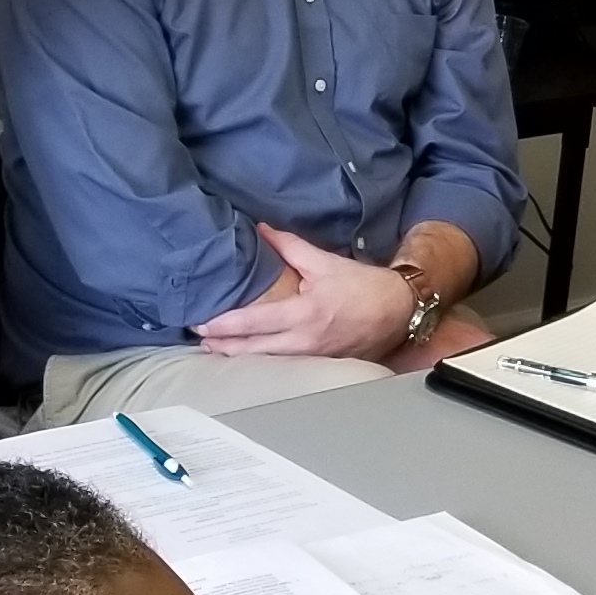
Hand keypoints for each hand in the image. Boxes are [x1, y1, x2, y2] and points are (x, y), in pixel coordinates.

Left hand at [195, 224, 418, 360]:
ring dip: (238, 355)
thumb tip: (261, 230)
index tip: (201, 323)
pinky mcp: (319, 364)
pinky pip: (283, 364)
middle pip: (252, 349)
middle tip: (198, 339)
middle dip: (222, 346)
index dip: (223, 325)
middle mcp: (304, 341)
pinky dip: (261, 359)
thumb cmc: (363, 287)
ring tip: (214, 348)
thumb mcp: (324, 262)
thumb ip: (289, 246)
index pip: (253, 323)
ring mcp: (311, 357)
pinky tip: (248, 355)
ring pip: (265, 361)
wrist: (397, 311)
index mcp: (303, 314)